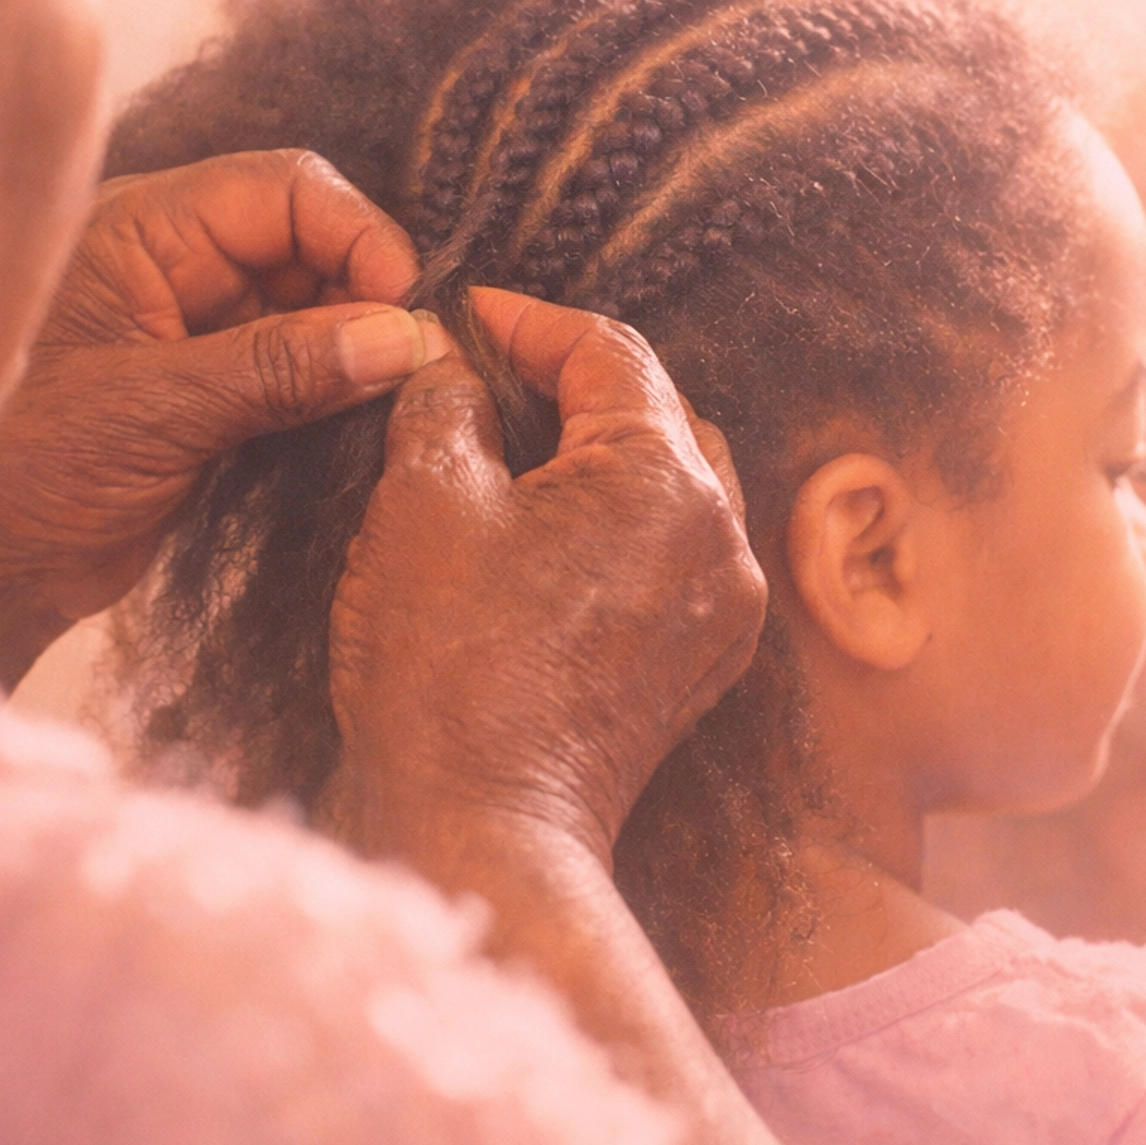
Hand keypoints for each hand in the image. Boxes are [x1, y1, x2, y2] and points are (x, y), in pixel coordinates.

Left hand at [0, 150, 435, 683]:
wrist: (7, 566)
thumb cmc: (42, 474)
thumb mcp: (161, 412)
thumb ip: (281, 368)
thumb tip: (403, 338)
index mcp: (144, 228)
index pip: (284, 188)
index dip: (357, 234)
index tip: (406, 304)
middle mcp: (183, 257)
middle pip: (315, 237)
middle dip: (371, 290)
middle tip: (421, 359)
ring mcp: (210, 317)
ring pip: (324, 298)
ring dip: (368, 339)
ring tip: (403, 390)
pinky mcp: (232, 377)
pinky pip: (314, 355)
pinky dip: (349, 379)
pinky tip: (373, 411)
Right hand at [324, 288, 766, 871]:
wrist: (482, 828)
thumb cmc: (446, 665)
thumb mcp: (424, 501)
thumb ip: (445, 405)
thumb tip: (452, 363)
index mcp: (663, 478)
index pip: (610, 351)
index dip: (530, 321)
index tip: (469, 316)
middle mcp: (720, 535)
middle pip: (657, 410)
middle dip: (575, 380)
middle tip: (491, 371)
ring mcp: (722, 605)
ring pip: (675, 480)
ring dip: (606, 448)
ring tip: (522, 442)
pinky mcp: (702, 661)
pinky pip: (676, 550)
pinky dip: (624, 518)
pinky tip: (555, 526)